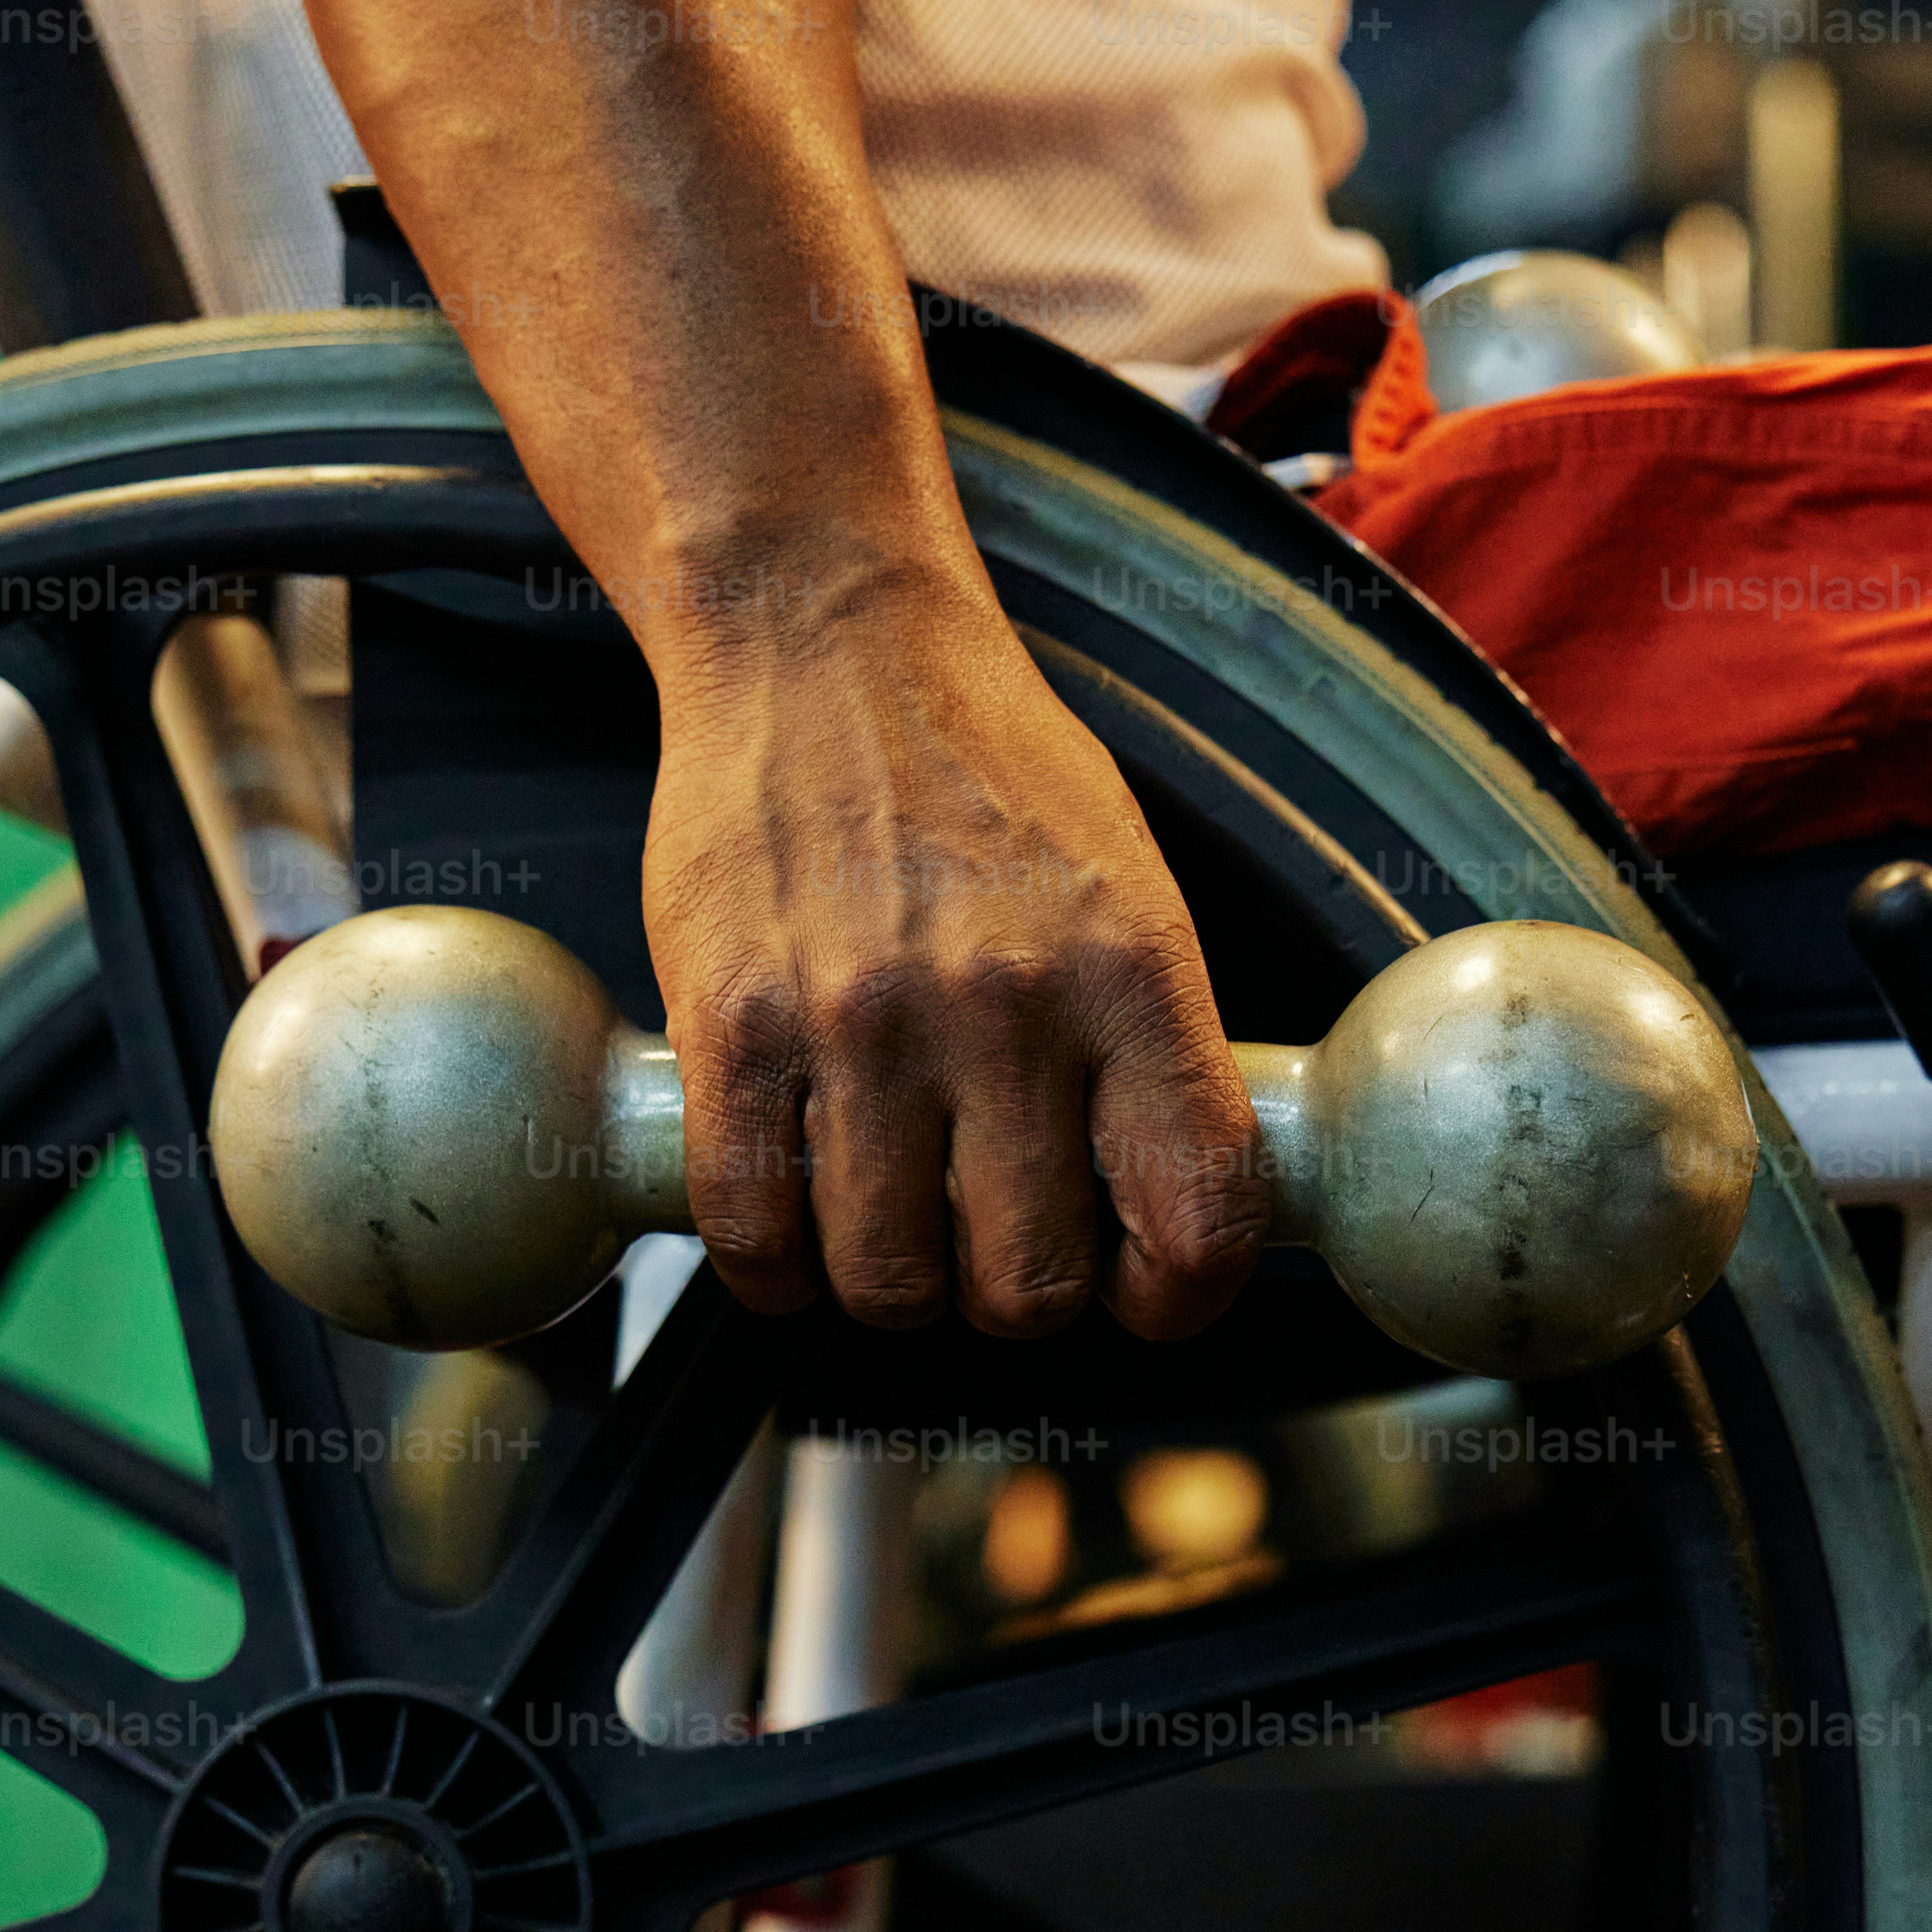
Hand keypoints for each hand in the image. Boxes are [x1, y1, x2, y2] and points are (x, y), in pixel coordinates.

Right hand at [637, 556, 1266, 1340]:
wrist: (821, 632)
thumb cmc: (984, 771)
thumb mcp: (1127, 890)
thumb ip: (1150, 1052)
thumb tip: (1164, 1214)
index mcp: (1131, 975)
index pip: (1197, 1219)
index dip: (1174, 1299)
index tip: (1138, 1290)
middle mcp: (1006, 1006)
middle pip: (1031, 1287)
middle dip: (1015, 1297)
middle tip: (990, 1242)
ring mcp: (863, 1021)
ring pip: (890, 1282)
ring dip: (894, 1286)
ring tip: (889, 1223)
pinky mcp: (735, 1023)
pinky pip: (752, 1230)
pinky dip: (772, 1266)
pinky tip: (790, 1226)